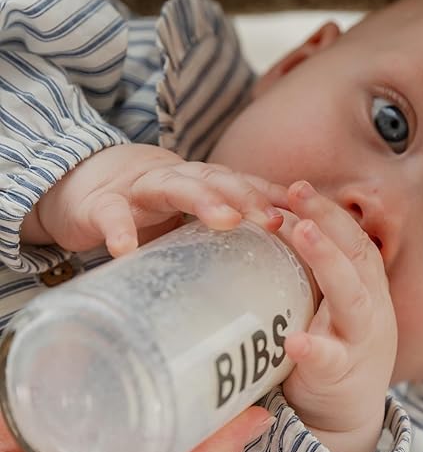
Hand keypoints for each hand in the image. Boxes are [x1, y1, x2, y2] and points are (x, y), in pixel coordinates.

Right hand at [21, 143, 289, 256]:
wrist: (84, 183)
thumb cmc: (150, 209)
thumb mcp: (190, 219)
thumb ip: (225, 236)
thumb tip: (280, 273)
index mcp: (202, 184)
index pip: (245, 184)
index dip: (275, 196)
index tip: (309, 214)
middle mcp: (177, 178)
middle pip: (218, 180)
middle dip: (249, 196)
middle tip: (275, 220)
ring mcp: (139, 190)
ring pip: (174, 187)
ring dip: (202, 200)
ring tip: (226, 220)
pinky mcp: (101, 206)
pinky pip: (112, 216)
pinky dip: (119, 231)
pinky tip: (127, 249)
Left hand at [280, 182, 396, 451]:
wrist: (346, 416)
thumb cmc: (331, 347)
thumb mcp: (329, 302)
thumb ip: (310, 269)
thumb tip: (267, 220)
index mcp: (365, 285)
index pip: (351, 237)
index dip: (326, 209)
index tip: (294, 187)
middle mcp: (369, 306)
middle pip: (356, 254)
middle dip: (328, 220)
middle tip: (295, 193)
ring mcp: (359, 340)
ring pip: (351, 297)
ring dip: (327, 261)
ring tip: (298, 232)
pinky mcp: (341, 376)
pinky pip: (330, 359)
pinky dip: (315, 348)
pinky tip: (295, 340)